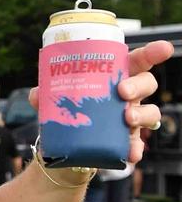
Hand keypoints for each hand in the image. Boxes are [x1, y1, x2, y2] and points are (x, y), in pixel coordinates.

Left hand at [27, 39, 168, 163]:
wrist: (66, 147)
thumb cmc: (68, 111)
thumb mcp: (53, 101)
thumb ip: (44, 94)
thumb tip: (37, 94)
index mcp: (114, 77)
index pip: (137, 61)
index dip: (153, 53)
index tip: (164, 49)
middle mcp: (128, 96)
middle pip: (147, 82)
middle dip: (139, 85)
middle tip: (122, 92)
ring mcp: (131, 118)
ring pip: (151, 112)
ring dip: (141, 114)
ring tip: (126, 119)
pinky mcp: (127, 141)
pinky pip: (138, 144)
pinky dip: (135, 148)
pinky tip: (130, 152)